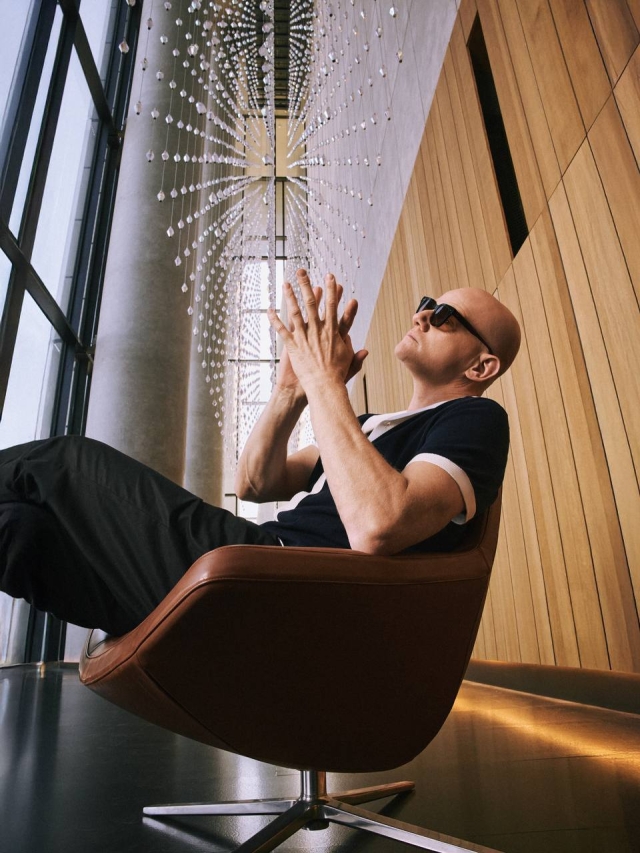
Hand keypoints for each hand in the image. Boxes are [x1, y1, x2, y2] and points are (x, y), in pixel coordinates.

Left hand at [268, 269, 367, 393]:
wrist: (324, 387)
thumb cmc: (337, 376)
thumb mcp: (350, 363)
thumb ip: (357, 356)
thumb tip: (365, 351)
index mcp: (332, 332)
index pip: (332, 306)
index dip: (331, 290)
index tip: (330, 277)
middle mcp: (318, 331)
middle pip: (312, 303)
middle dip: (307, 285)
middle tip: (302, 271)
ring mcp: (304, 337)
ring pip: (295, 312)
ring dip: (290, 296)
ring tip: (285, 283)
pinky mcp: (293, 346)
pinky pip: (282, 330)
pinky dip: (275, 320)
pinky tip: (269, 310)